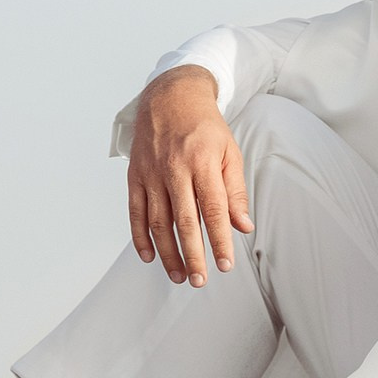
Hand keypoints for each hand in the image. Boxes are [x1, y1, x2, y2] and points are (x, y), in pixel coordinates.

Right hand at [127, 68, 251, 285]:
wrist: (170, 97)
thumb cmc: (204, 127)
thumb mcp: (229, 152)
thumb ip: (235, 191)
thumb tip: (243, 227)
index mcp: (202, 162)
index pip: (213, 209)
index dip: (219, 240)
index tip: (225, 265)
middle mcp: (174, 169)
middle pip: (183, 220)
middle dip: (192, 254)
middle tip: (200, 280)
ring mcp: (151, 173)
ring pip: (157, 221)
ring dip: (167, 253)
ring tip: (179, 275)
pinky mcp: (135, 176)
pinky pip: (135, 212)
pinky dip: (139, 237)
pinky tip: (149, 256)